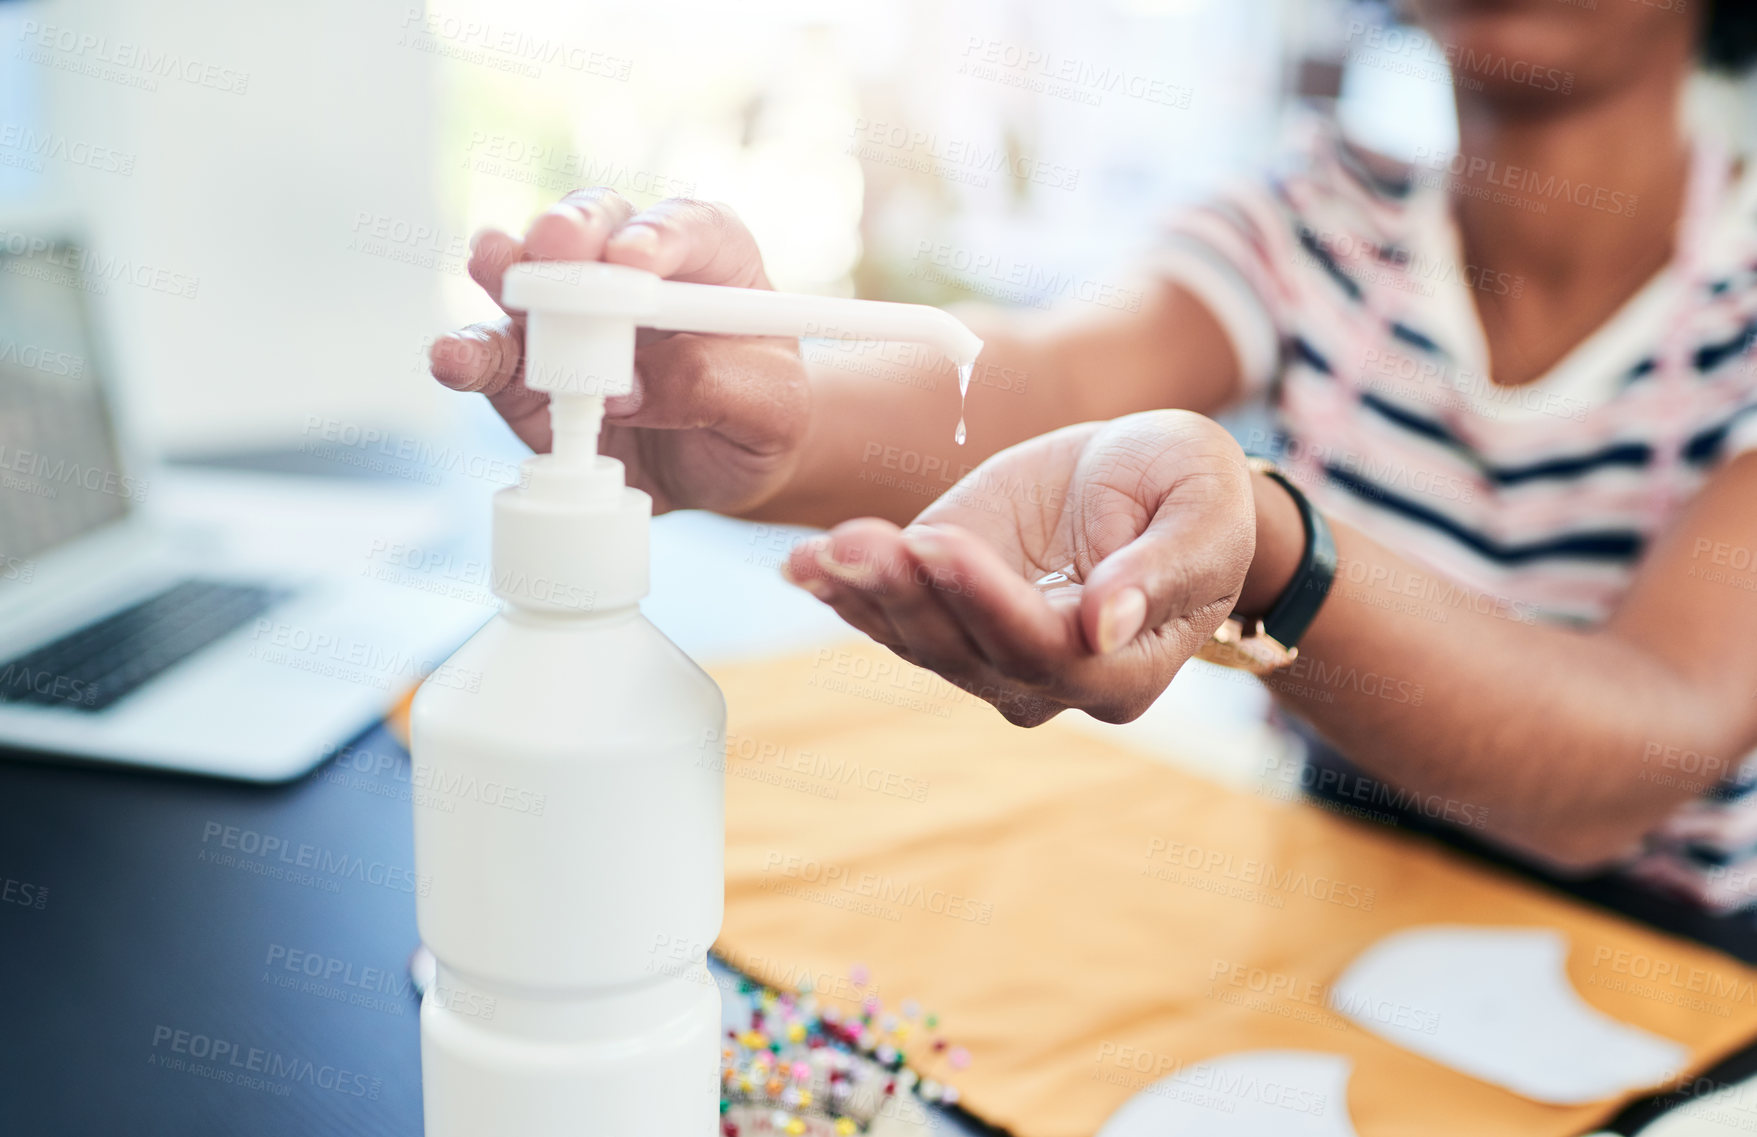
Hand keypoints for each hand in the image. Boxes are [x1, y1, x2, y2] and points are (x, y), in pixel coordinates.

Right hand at [429, 191, 810, 514]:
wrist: (721, 465)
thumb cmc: (759, 418)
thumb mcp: (771, 409)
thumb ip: (711, 386)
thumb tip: (627, 386)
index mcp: (713, 259)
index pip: (690, 227)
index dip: (660, 234)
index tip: (637, 258)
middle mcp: (631, 269)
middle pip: (596, 226)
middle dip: (574, 230)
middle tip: (558, 247)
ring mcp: (571, 312)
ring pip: (531, 274)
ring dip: (509, 271)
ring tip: (495, 272)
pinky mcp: (527, 367)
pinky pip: (494, 353)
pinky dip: (469, 353)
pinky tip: (453, 356)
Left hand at [784, 411, 1256, 725]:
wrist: (1154, 487)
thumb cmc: (1194, 497)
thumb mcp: (1206, 511)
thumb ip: (1166, 569)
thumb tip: (1104, 623)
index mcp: (1122, 671)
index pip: (1044, 648)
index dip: (988, 600)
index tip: (943, 542)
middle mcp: (1047, 681)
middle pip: (967, 651)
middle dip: (907, 594)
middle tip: (856, 541)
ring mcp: (989, 654)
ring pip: (919, 639)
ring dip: (865, 593)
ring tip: (822, 550)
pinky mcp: (946, 612)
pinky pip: (891, 615)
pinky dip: (843, 589)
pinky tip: (801, 564)